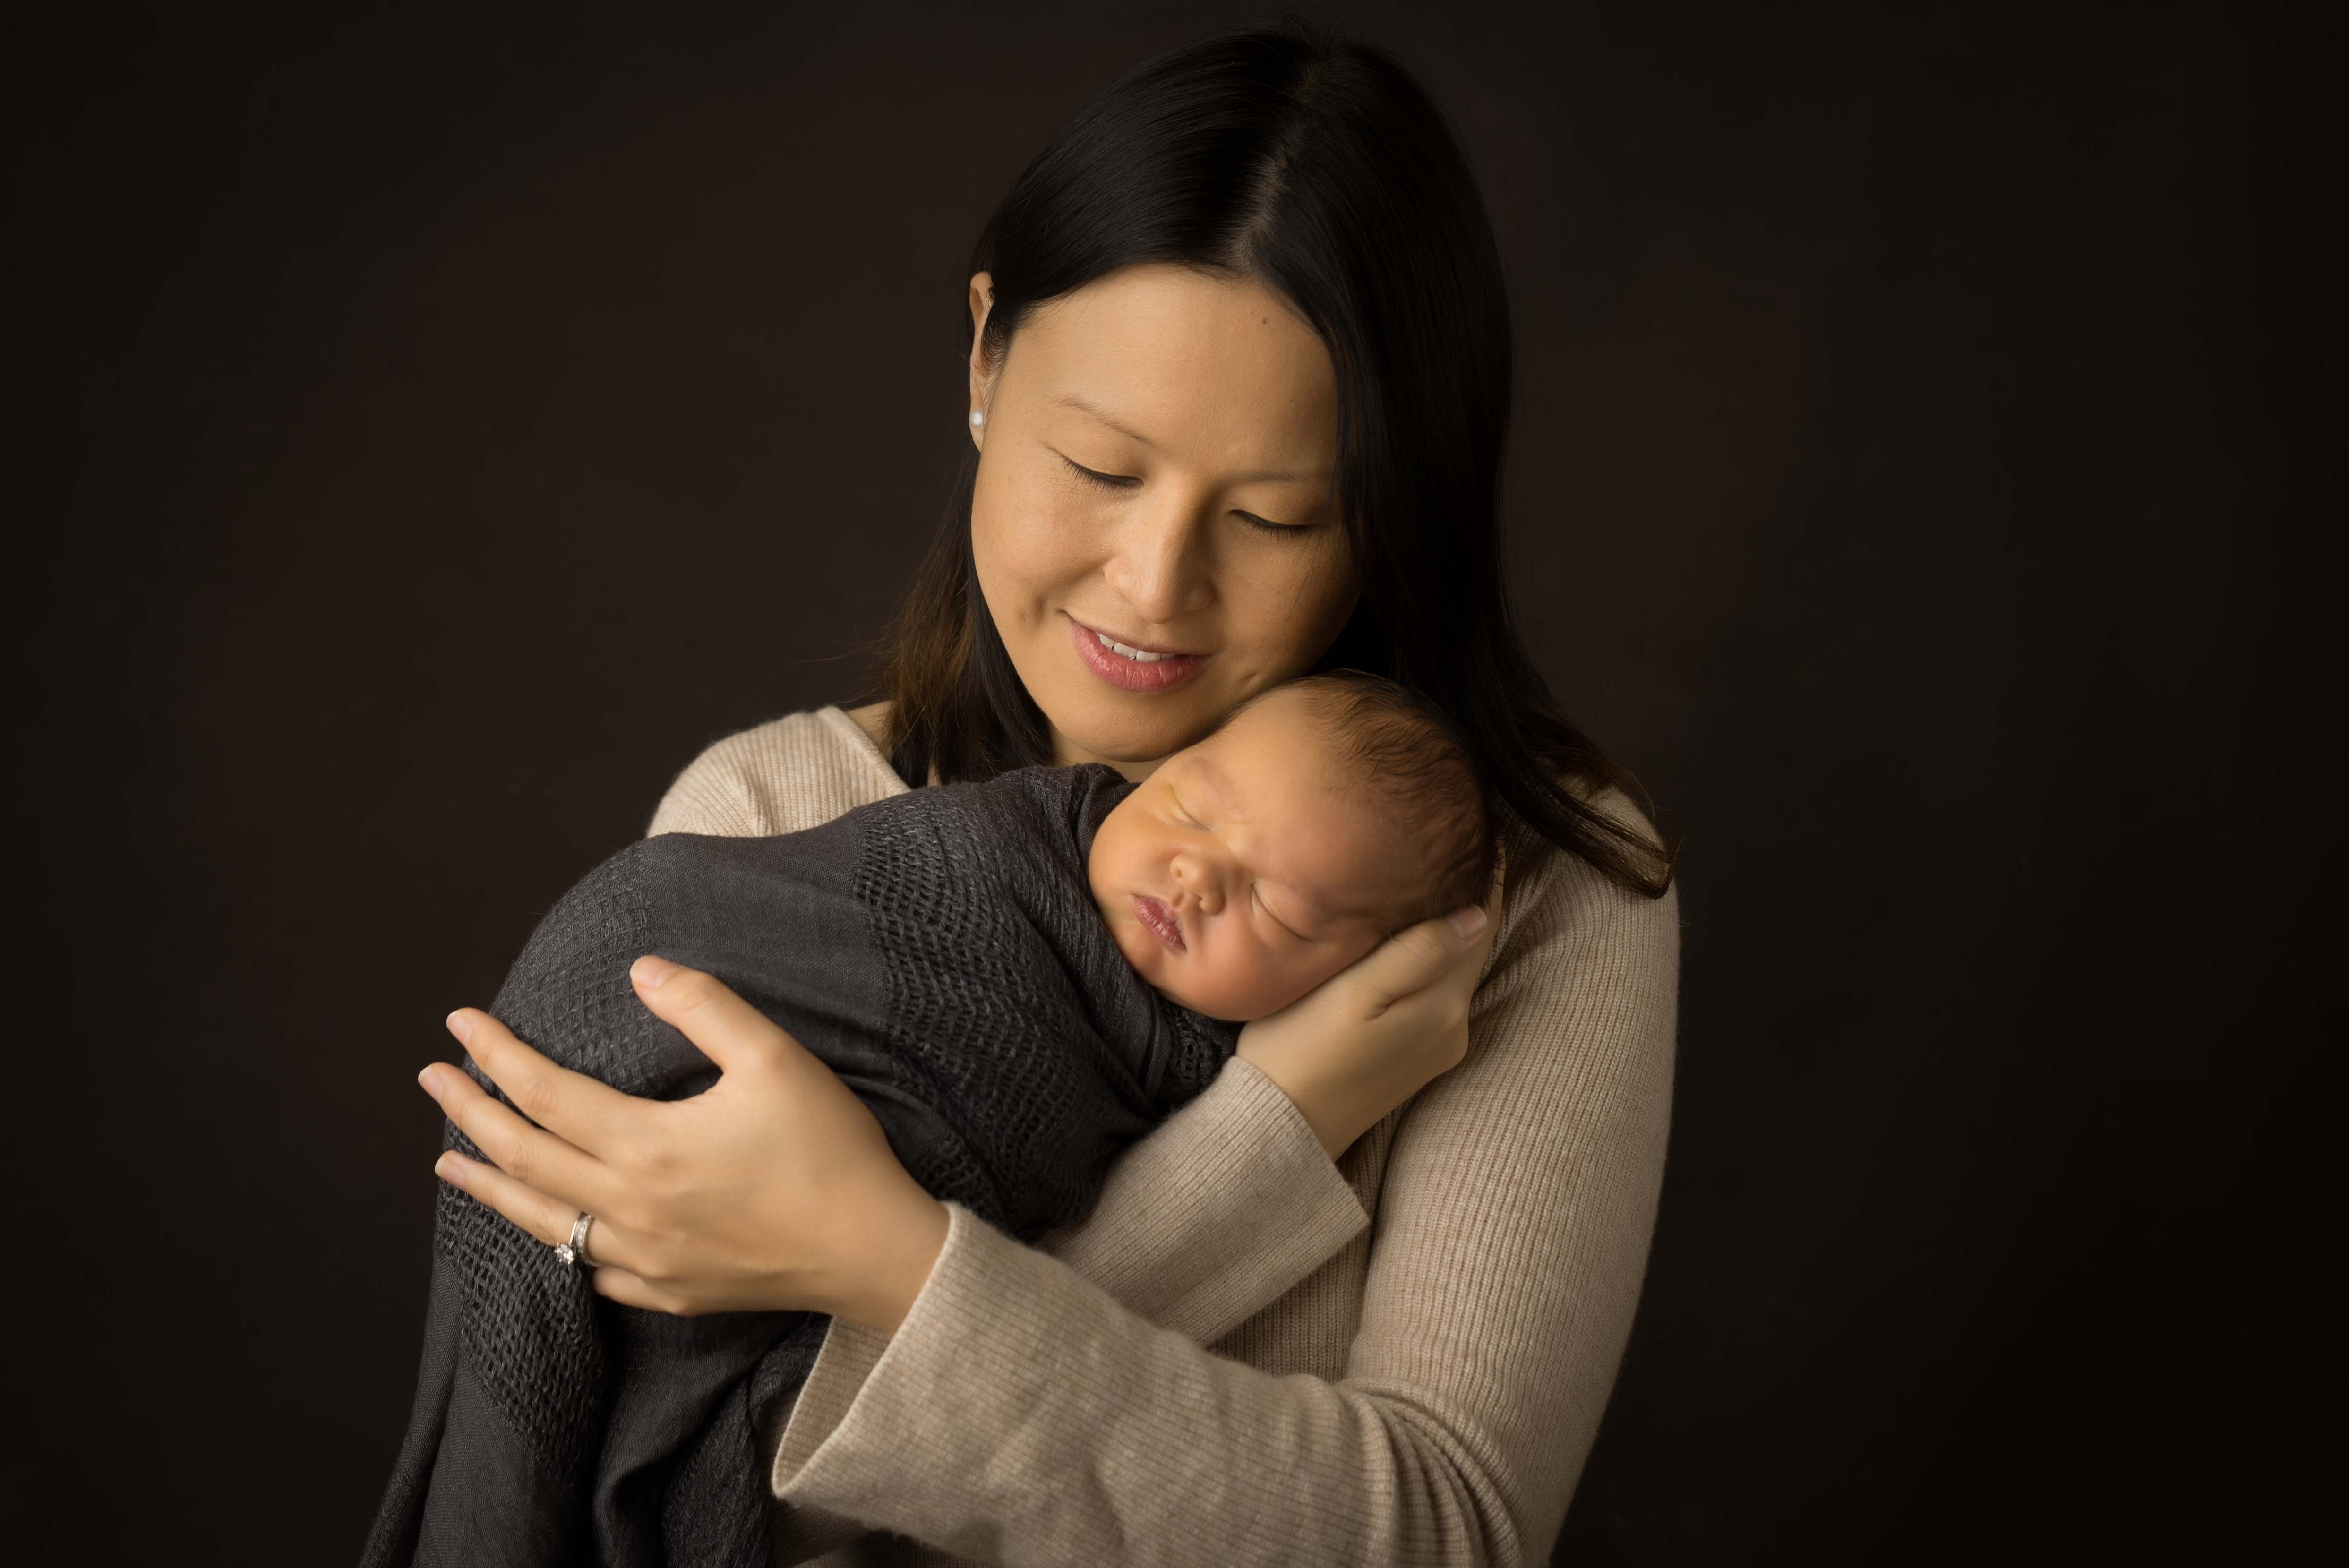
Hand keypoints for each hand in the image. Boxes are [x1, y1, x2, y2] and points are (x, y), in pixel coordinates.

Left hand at [415, 955, 949, 1328]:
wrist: (871, 1250)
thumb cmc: (828, 1149)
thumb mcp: (775, 1058)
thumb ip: (703, 1006)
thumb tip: (640, 970)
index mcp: (648, 1147)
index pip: (544, 1094)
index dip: (495, 1055)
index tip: (459, 1023)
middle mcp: (629, 1208)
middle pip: (523, 1156)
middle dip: (467, 1114)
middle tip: (429, 1079)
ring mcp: (642, 1258)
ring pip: (539, 1220)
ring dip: (486, 1185)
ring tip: (445, 1164)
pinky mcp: (664, 1292)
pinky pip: (587, 1267)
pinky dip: (549, 1239)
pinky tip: (540, 1227)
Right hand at [1236, 855, 1505, 1159]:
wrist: (1279, 1130)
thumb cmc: (1300, 1051)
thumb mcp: (1354, 993)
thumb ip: (1416, 952)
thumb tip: (1477, 912)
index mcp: (1444, 1002)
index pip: (1481, 922)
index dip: (1485, 875)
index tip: (1481, 830)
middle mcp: (1454, 1026)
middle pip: (1471, 944)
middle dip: (1467, 896)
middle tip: (1452, 841)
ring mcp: (1437, 1047)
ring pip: (1453, 968)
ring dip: (1447, 928)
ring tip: (1429, 879)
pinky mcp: (1415, 1059)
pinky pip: (1435, 993)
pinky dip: (1430, 960)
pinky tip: (1407, 940)